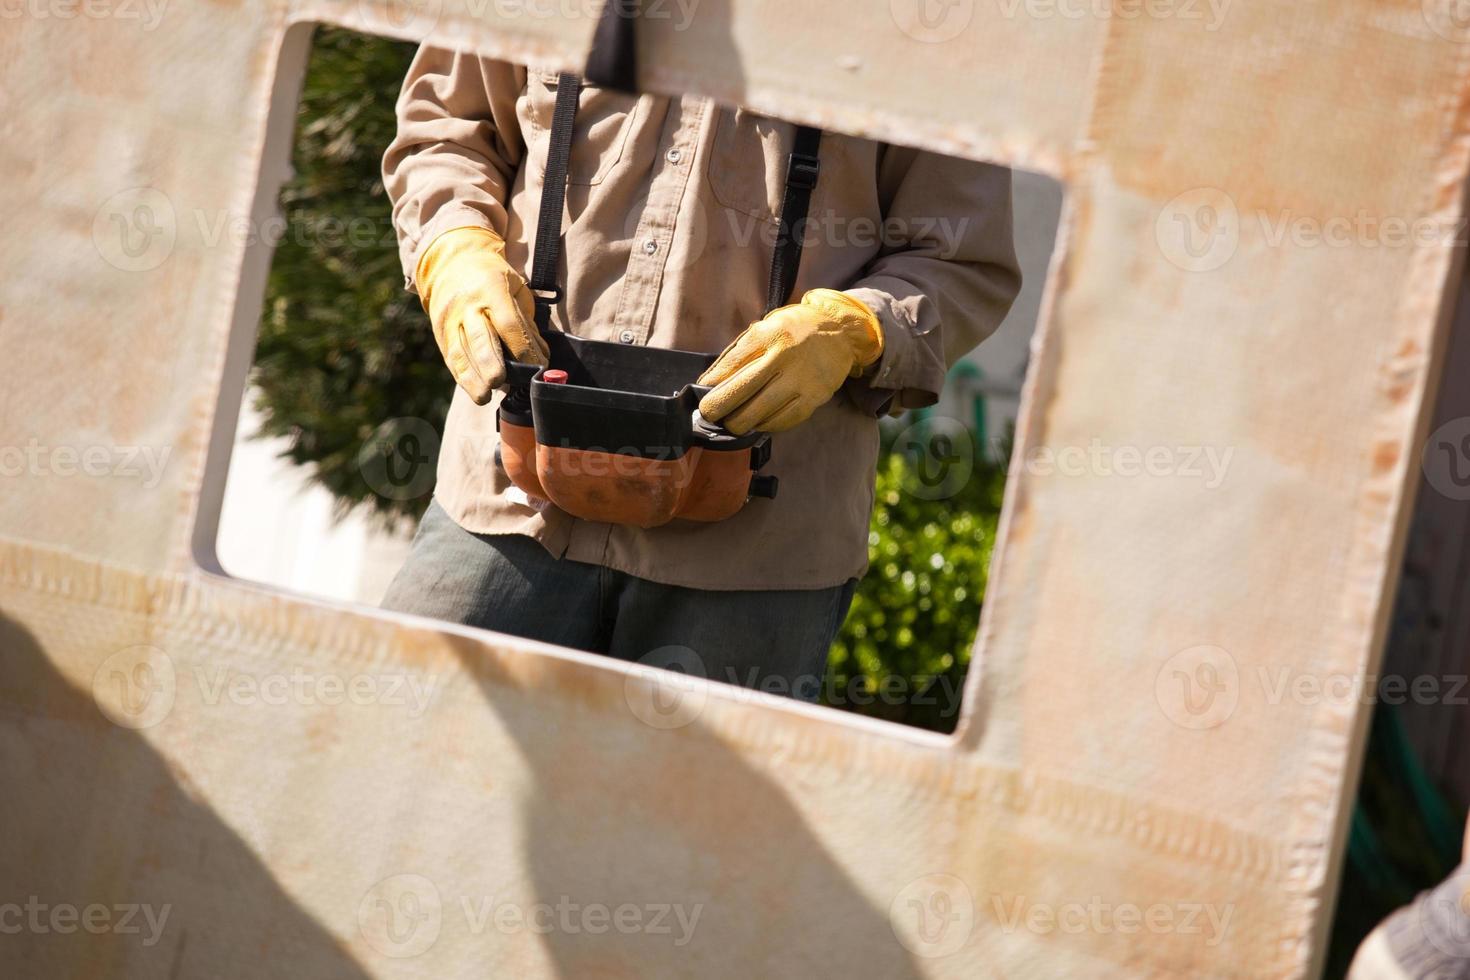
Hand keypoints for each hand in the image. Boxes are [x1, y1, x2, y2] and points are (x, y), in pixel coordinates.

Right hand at [415, 226, 547, 403]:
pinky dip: (462, 377)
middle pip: (480, 340)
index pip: (509, 325)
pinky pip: (451, 358)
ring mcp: (450, 320)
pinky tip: (473, 390)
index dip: (524, 349)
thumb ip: (528, 323)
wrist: (452, 263)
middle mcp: (468, 305)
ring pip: (460, 353)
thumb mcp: (516, 290)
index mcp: (491, 289)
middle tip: (501, 384)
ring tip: (484, 397)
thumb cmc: (492, 278)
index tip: (537, 367)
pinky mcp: (440, 333)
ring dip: (472, 379)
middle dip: (491, 366)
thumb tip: (540, 356)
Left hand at [697, 289, 883, 434]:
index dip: (711, 385)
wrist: (840, 332)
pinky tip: (758, 421)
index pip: (731, 365)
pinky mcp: (813, 398)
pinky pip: (781, 421)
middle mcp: (784, 357)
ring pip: (759, 412)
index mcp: (769, 335)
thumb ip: (740, 353)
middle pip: (741, 391)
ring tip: (733, 420)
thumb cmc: (794, 331)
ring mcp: (800, 380)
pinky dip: (764, 425)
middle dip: (718, 408)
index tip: (702, 395)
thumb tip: (710, 383)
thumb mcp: (765, 328)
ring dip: (739, 422)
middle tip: (710, 414)